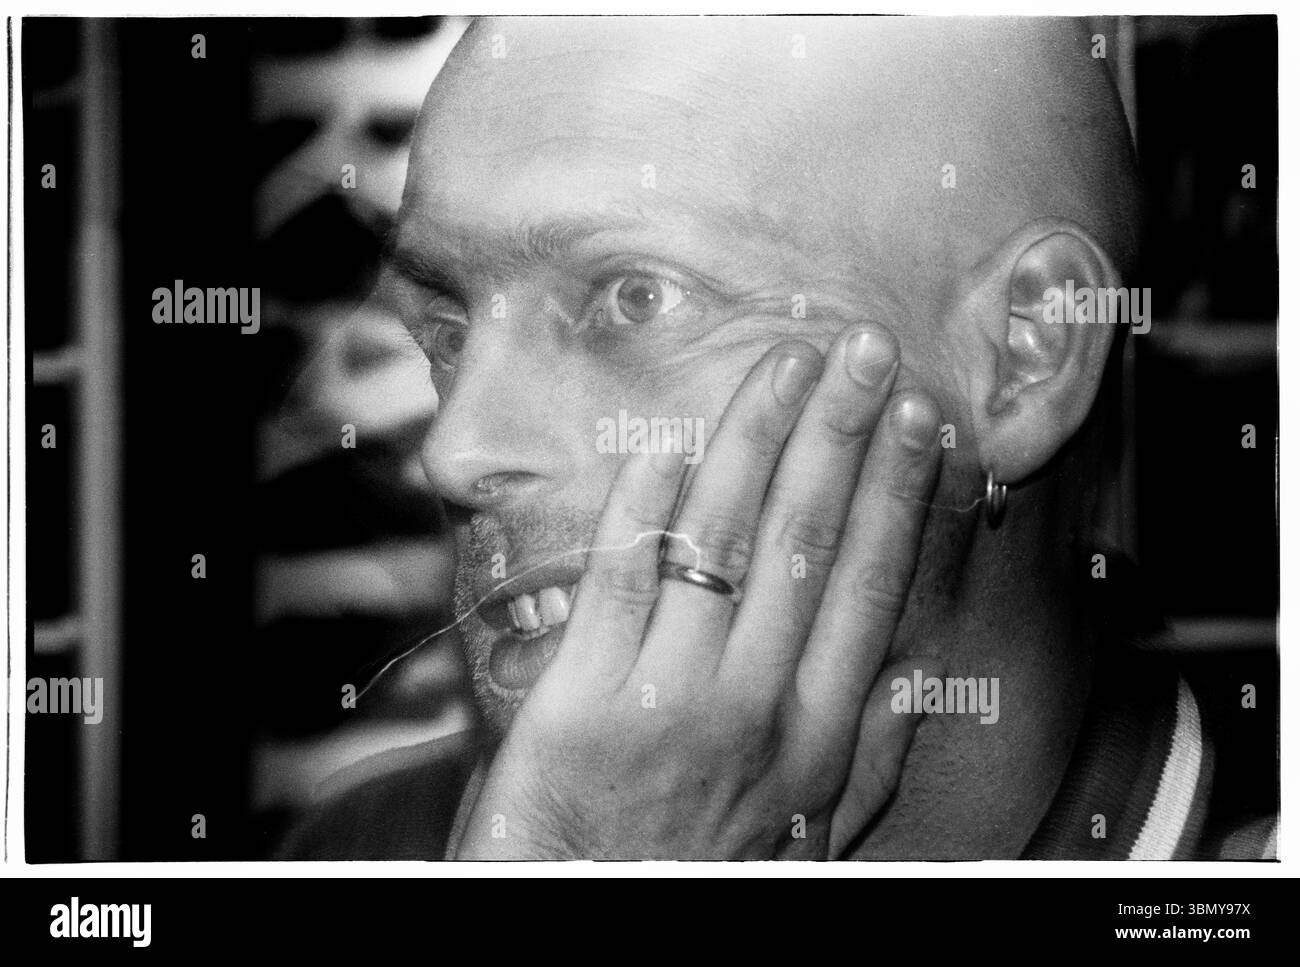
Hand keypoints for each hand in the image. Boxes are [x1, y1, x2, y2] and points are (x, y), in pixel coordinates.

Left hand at [455, 323, 941, 858]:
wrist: (583, 927)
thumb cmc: (697, 878)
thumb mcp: (811, 837)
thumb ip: (870, 754)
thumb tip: (921, 672)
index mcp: (814, 738)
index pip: (870, 587)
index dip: (898, 495)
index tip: (919, 420)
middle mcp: (752, 708)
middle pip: (805, 545)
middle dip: (842, 436)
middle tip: (866, 352)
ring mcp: (665, 700)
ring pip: (720, 544)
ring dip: (757, 442)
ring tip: (787, 366)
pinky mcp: (579, 701)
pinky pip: (618, 583)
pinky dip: (642, 508)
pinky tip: (667, 443)